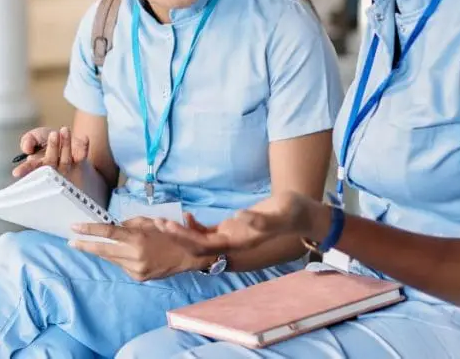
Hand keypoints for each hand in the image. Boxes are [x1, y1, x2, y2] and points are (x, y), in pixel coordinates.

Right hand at [11, 126, 89, 181]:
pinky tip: (84, 138)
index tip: (17, 172)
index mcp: (38, 165)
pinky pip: (81, 156)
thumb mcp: (36, 137)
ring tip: (64, 129)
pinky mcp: (79, 162)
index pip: (30, 169)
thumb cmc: (47, 140)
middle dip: (52, 148)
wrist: (67, 141)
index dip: (24, 170)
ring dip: (66, 144)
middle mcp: (52, 169)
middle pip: (50, 162)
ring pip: (65, 159)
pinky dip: (83, 147)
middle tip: (53, 134)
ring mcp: (66, 168)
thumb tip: (27, 148)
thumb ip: (29, 140)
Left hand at [70, 218, 208, 281]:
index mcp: (138, 238)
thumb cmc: (169, 234)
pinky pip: (122, 266)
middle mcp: (135, 255)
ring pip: (112, 259)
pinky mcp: (139, 277)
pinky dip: (119, 259)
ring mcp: (136, 269)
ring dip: (103, 251)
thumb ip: (129, 224)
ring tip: (93, 245)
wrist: (188, 256)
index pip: (108, 233)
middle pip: (104, 250)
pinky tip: (123, 254)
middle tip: (72, 241)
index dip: (90, 230)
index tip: (75, 227)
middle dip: (86, 245)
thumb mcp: (150, 222)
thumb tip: (112, 227)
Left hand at [160, 192, 319, 254]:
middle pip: (197, 246)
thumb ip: (261, 220)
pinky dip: (194, 227)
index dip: (185, 238)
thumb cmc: (292, 213)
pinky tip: (186, 216)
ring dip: (181, 233)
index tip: (168, 226)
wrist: (303, 214)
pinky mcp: (232, 230)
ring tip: (163, 221)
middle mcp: (232, 244)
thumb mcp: (280, 213)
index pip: (205, 246)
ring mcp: (231, 238)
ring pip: (200, 241)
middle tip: (157, 222)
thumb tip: (239, 218)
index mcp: (239, 242)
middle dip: (176, 237)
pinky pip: (208, 233)